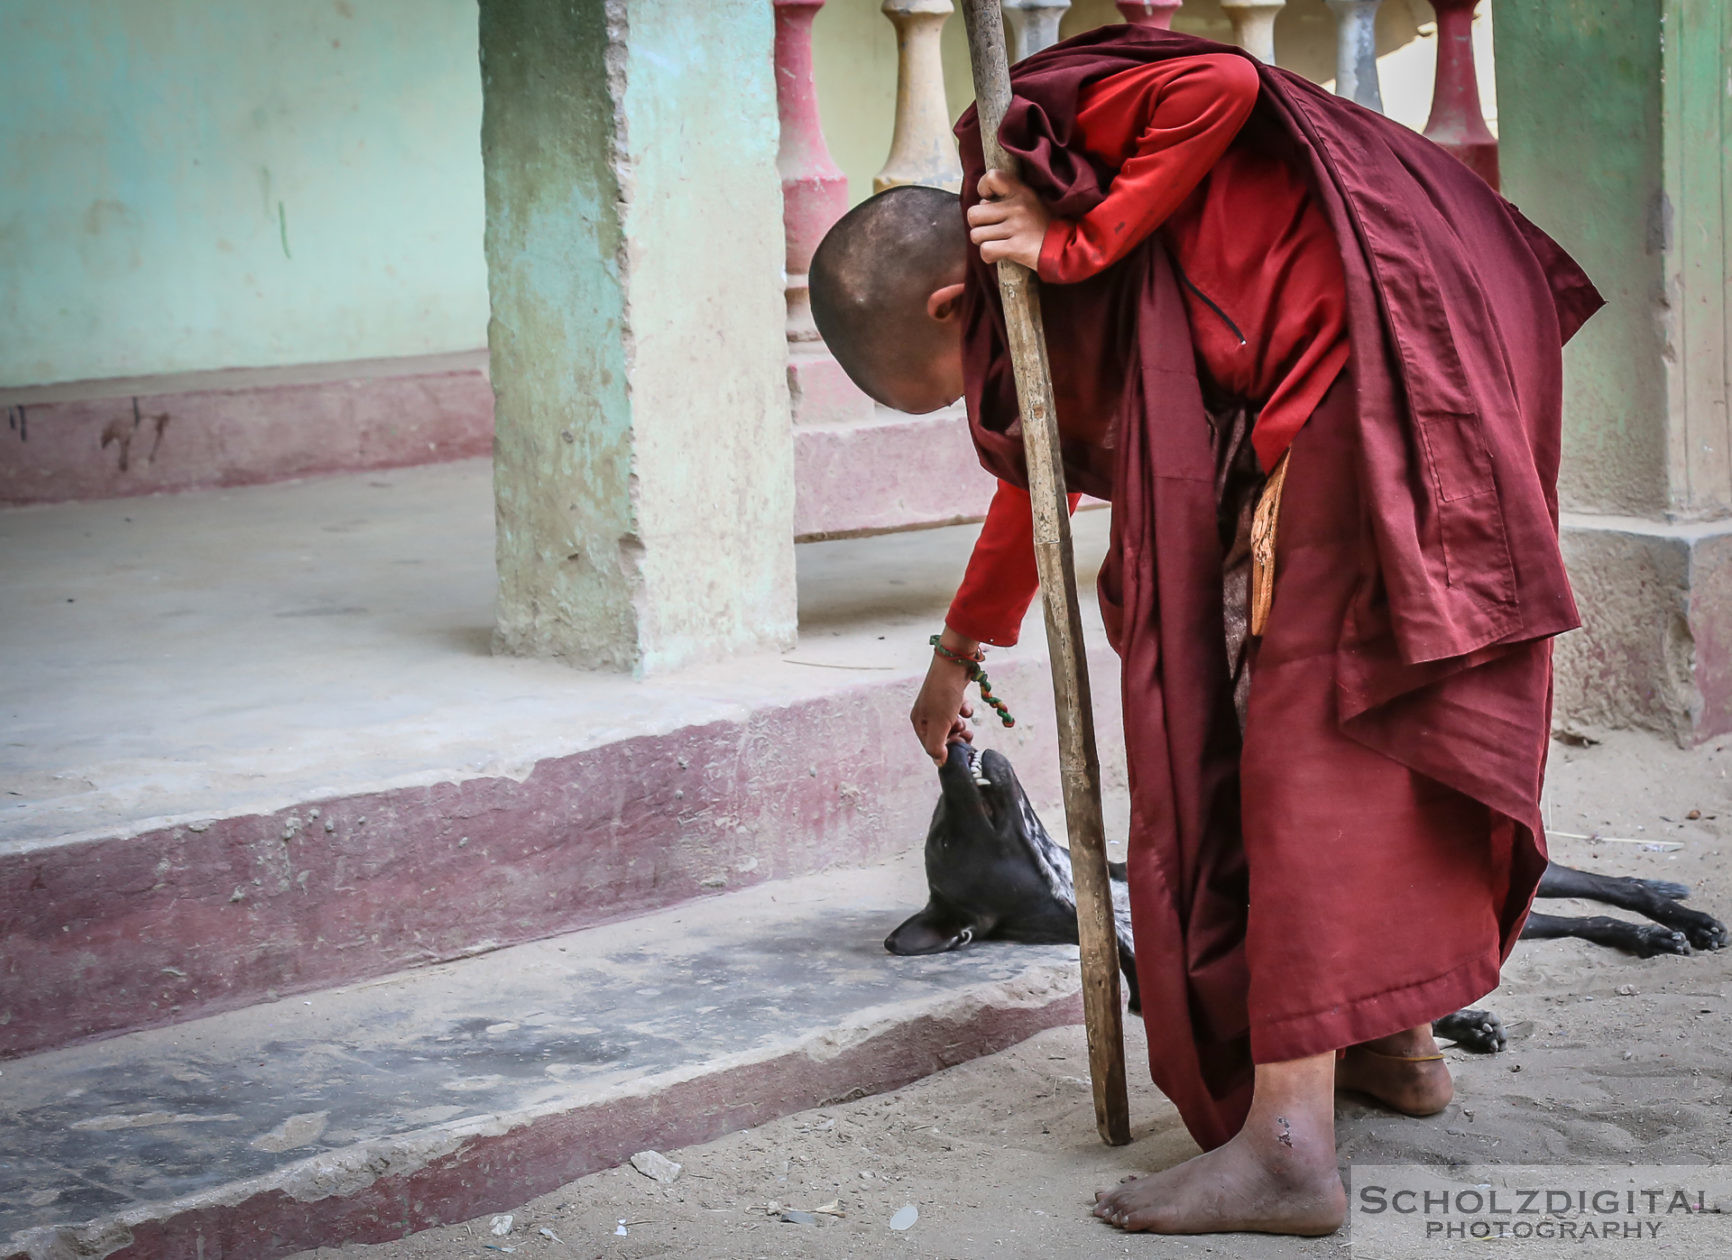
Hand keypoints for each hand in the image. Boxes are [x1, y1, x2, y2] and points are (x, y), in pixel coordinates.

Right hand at [911, 631, 978, 764]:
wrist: (954, 664)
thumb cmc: (944, 695)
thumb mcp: (939, 724)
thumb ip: (937, 746)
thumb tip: (939, 763)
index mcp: (918, 721)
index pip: (931, 746)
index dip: (946, 750)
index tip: (960, 749)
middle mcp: (926, 713)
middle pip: (942, 735)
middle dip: (955, 738)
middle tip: (966, 736)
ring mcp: (938, 704)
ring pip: (952, 724)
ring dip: (960, 725)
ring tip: (964, 720)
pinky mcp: (950, 696)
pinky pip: (958, 711)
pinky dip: (964, 710)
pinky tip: (965, 706)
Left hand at [967, 169, 1049, 270]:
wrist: (1066, 248)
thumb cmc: (1044, 226)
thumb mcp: (1031, 202)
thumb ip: (1007, 199)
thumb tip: (982, 203)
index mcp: (1022, 192)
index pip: (992, 177)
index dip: (983, 188)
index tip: (990, 199)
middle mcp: (1018, 207)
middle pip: (973, 213)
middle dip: (978, 224)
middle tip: (991, 229)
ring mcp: (1016, 227)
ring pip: (976, 235)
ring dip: (984, 242)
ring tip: (998, 242)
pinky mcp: (1016, 247)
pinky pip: (986, 250)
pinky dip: (988, 256)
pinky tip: (999, 254)